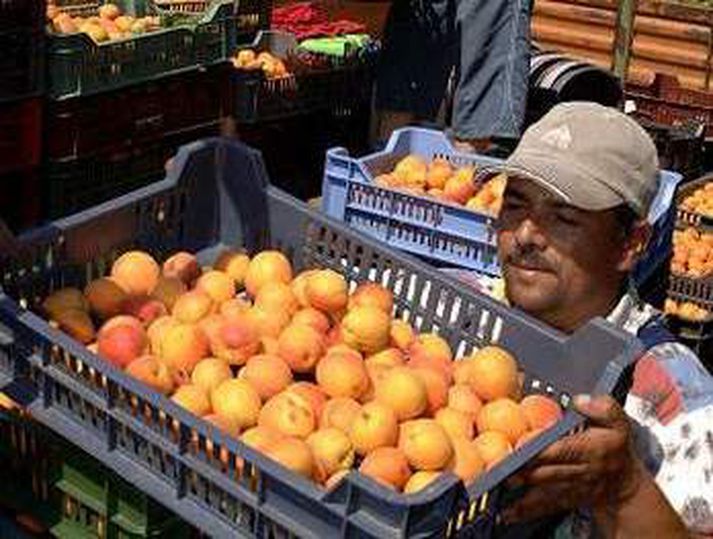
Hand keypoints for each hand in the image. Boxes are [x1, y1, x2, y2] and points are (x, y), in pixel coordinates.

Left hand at [502, 394, 645, 523]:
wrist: (623, 484)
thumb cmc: (615, 447)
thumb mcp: (619, 422)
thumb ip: (603, 408)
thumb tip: (580, 400)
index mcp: (592, 449)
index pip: (565, 449)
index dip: (542, 448)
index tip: (520, 445)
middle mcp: (580, 472)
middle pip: (546, 470)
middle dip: (521, 468)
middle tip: (495, 464)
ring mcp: (570, 488)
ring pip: (541, 489)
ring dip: (519, 488)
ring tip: (495, 485)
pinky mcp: (563, 500)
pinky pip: (543, 506)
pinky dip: (524, 511)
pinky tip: (505, 513)